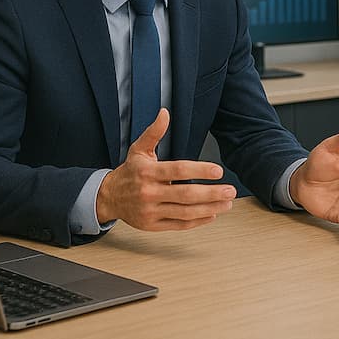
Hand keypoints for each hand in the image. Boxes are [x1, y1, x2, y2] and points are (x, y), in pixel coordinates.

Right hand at [96, 108, 237, 230]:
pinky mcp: (153, 225)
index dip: (200, 171)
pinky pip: (179, 225)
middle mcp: (149, 192)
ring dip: (209, 208)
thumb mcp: (138, 149)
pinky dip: (197, 221)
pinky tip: (212, 214)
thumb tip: (165, 113)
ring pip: (185, 212)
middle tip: (230, 190)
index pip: (178, 170)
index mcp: (148, 172)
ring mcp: (151, 211)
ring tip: (227, 203)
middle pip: (185, 195)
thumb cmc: (129, 172)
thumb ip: (154, 132)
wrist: (108, 197)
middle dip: (211, 193)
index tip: (218, 171)